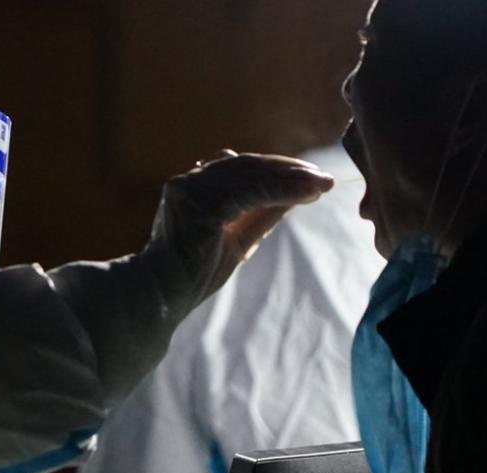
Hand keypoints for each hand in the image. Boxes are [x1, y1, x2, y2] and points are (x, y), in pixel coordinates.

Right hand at [144, 149, 333, 313]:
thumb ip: (260, 215)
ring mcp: (189, 187)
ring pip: (250, 175)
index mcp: (195, 187)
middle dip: (288, 170)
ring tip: (321, 184)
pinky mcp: (197, 202)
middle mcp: (190, 181)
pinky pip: (249, 191)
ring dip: (291, 178)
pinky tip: (308, 193)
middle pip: (247, 165)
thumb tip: (295, 196)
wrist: (163, 294)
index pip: (240, 169)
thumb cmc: (195, 273)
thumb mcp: (237, 239)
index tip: (310, 178)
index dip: (277, 170)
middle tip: (323, 178)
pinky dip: (282, 190)